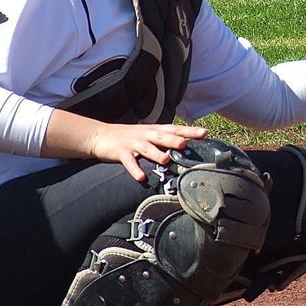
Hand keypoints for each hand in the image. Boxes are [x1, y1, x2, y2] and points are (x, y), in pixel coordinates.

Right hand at [88, 122, 207, 181]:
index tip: (205, 133)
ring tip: (166, 159)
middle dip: (174, 139)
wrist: (100, 135)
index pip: (175, 129)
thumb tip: (186, 146)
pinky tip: (141, 177)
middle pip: (162, 136)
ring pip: (147, 148)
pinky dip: (135, 169)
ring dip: (156, 153)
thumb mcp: (148, 135)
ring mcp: (133, 144)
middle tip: (185, 144)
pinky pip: (129, 162)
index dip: (189, 131)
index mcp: (154, 131)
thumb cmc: (129, 137)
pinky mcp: (121, 153)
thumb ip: (165, 141)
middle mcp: (146, 135)